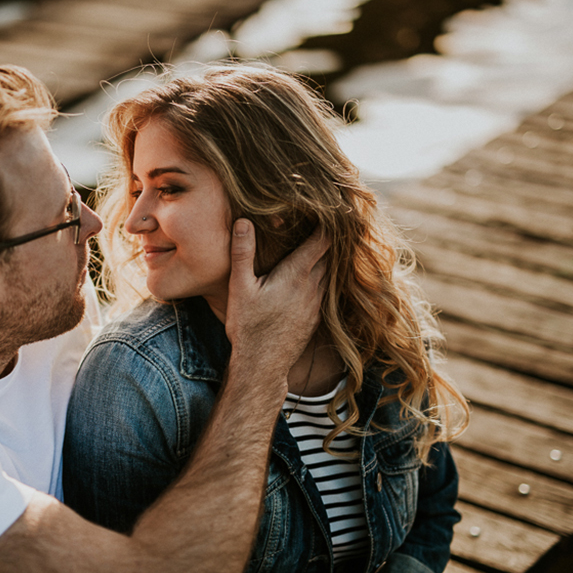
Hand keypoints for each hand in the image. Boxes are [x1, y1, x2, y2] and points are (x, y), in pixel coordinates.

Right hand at [224, 220, 328, 374]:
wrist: (263, 366)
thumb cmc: (248, 327)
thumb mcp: (240, 288)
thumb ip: (243, 252)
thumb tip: (244, 221)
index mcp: (296, 274)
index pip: (322, 241)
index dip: (329, 222)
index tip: (332, 206)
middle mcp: (313, 287)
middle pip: (331, 254)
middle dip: (331, 236)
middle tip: (332, 219)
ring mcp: (317, 304)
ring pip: (332, 272)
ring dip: (331, 257)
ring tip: (328, 242)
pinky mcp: (316, 318)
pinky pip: (327, 289)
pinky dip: (326, 277)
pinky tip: (319, 276)